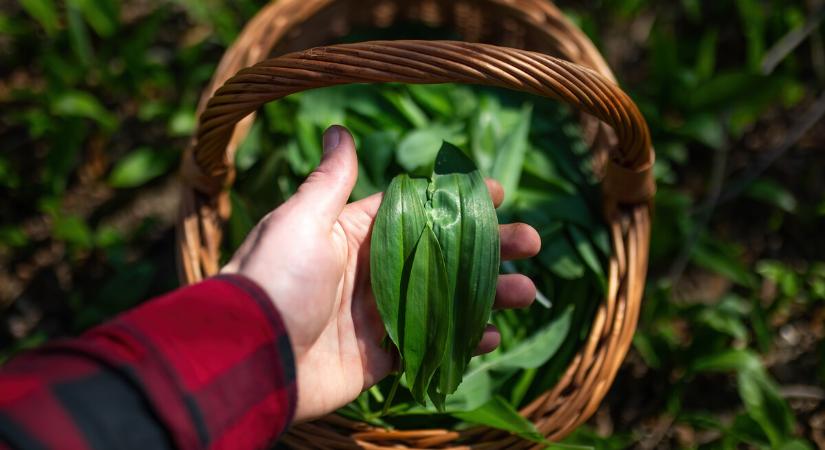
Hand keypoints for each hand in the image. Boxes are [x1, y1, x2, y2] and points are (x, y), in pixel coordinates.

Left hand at [222, 126, 540, 421]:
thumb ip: (330, 181)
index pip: (417, 212)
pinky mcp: (380, 358)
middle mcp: (371, 272)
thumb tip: (339, 130)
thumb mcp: (301, 220)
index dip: (458, 202)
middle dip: (488, 248)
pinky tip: (491, 334)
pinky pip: (430, 346)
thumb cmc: (274, 278)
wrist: (247, 355)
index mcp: (354, 235)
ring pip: (445, 300)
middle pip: (442, 256)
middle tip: (531, 242)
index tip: (499, 192)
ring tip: (526, 290)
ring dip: (487, 294)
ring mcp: (379, 316)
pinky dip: (462, 341)